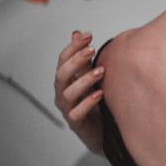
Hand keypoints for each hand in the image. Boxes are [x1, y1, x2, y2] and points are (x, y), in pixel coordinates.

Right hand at [54, 30, 104, 155]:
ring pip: (68, 93)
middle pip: (62, 74)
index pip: (63, 60)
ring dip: (84, 80)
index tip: (88, 36)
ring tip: (101, 71)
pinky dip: (87, 102)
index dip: (73, 47)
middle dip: (76, 60)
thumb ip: (84, 59)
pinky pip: (77, 113)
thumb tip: (78, 33)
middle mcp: (63, 94)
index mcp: (65, 81)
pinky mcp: (76, 123)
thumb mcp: (90, 77)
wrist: (103, 132)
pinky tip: (100, 94)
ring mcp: (67, 109)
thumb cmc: (95, 103)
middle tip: (92, 50)